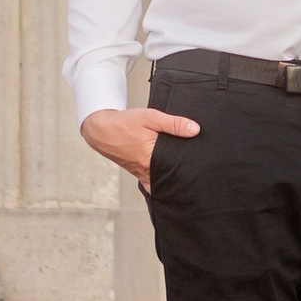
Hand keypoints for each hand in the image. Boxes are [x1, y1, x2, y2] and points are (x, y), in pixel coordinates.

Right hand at [80, 104, 198, 186]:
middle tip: (195, 176)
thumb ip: (173, 124)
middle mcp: (144, 170)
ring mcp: (139, 172)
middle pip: (167, 179)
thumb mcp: (151, 118)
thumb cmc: (124, 123)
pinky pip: (150, 182)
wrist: (101, 129)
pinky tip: (167, 175)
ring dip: (169, 180)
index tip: (199, 171)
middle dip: (180, 178)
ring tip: (185, 177)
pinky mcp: (136, 171)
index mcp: (149, 158)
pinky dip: (158, 182)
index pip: (174, 171)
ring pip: (159, 182)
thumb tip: (194, 130)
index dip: (186, 171)